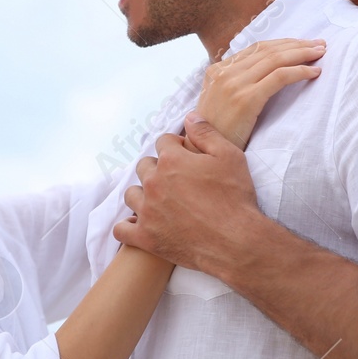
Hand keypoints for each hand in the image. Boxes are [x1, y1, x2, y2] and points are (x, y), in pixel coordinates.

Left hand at [114, 115, 265, 273]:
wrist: (235, 242)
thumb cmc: (234, 198)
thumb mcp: (229, 156)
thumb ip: (206, 133)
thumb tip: (189, 117)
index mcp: (171, 161)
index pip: (162, 141)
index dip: (176, 146)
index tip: (187, 156)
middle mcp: (153, 183)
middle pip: (144, 166)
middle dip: (158, 169)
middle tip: (177, 180)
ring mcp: (147, 211)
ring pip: (131, 194)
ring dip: (142, 194)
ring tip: (159, 201)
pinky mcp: (146, 237)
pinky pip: (122, 229)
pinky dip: (128, 226)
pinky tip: (139, 224)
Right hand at [197, 38, 324, 149]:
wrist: (201, 154)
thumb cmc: (216, 134)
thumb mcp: (220, 102)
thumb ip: (235, 85)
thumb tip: (263, 76)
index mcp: (217, 70)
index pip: (257, 48)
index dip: (283, 44)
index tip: (303, 44)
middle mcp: (224, 72)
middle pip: (268, 49)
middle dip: (297, 44)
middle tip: (319, 44)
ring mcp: (234, 84)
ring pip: (276, 59)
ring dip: (302, 54)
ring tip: (321, 53)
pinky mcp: (246, 98)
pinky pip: (279, 77)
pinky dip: (300, 71)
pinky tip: (314, 72)